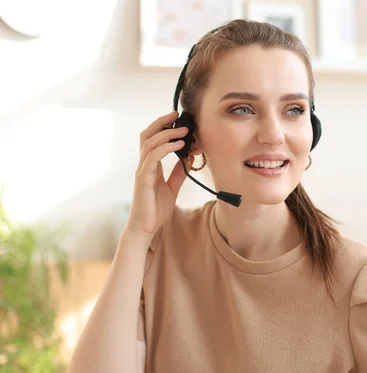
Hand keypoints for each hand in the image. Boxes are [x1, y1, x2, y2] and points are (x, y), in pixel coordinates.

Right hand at [125, 111, 189, 242]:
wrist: (146, 228)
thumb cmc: (155, 209)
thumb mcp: (172, 187)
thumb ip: (179, 172)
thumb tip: (189, 157)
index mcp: (150, 166)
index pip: (152, 139)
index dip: (162, 126)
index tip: (177, 119)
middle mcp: (144, 165)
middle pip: (147, 135)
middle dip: (161, 123)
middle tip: (177, 116)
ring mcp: (142, 171)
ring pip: (149, 143)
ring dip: (167, 134)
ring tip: (183, 131)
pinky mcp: (143, 179)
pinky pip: (152, 158)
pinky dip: (165, 148)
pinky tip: (179, 146)